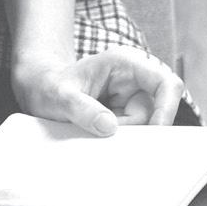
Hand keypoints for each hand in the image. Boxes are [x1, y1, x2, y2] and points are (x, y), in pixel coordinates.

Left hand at [11, 46, 184, 135]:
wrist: (39, 90)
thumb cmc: (49, 85)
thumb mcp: (60, 97)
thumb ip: (82, 109)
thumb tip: (109, 127)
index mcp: (126, 64)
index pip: (166, 84)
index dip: (167, 109)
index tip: (154, 132)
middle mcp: (134, 81)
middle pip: (154, 113)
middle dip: (132, 130)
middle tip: (100, 131)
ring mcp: (131, 100)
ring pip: (143, 128)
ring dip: (122, 137)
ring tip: (90, 129)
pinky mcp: (125, 116)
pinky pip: (132, 134)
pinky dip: (118, 141)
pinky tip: (96, 135)